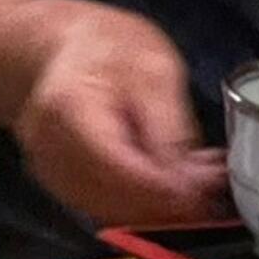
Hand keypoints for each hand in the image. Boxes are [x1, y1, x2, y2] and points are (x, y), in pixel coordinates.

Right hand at [14, 5, 228, 225]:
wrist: (62, 51)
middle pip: (110, 200)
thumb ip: (168, 126)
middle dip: (163, 205)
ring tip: (196, 191)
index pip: (118, 169)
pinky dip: (136, 205)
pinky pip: (100, 207)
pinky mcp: (58, 185)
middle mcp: (49, 150)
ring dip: (152, 210)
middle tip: (210, 196)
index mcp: (69, 111)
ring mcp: (49, 172)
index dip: (162, 191)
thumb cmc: (107, 47)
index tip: (203, 196)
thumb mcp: (153, 68)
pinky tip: (166, 189)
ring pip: (107, 211)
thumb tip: (188, 180)